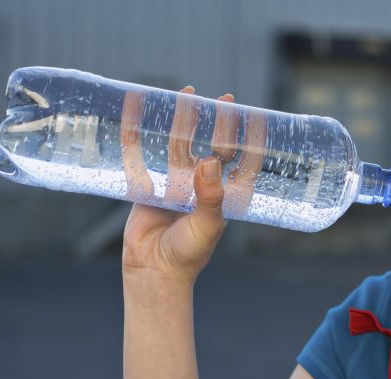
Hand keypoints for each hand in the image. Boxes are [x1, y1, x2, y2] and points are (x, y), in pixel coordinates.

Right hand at [121, 86, 235, 285]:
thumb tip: (209, 161)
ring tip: (185, 94)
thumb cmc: (188, 253)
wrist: (154, 271)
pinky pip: (143, 153)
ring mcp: (175, 183)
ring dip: (182, 120)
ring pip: (179, 144)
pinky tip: (138, 111)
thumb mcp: (208, 225)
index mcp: (222, 193)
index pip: (238, 159)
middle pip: (209, 144)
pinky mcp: (148, 185)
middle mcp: (201, 185)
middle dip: (214, 122)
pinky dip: (139, 133)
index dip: (246, 137)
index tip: (252, 115)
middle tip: (221, 99)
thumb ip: (211, 195)